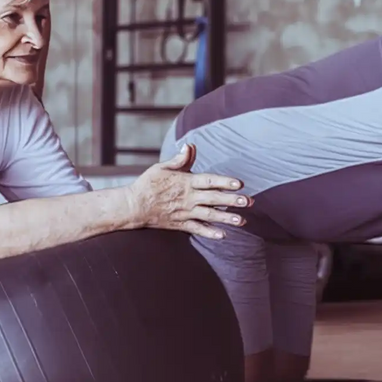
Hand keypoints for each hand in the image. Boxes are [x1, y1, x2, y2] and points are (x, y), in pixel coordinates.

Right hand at [126, 143, 252, 238]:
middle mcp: (188, 198)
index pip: (208, 181)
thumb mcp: (161, 167)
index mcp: (185, 182)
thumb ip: (179, 159)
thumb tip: (190, 146)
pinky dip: (210, 233)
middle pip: (213, 199)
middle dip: (232, 201)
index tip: (239, 184)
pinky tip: (223, 235)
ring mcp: (185, 212)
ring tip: (242, 220)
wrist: (133, 206)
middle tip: (248, 202)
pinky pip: (197, 229)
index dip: (224, 182)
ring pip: (209, 216)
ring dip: (226, 218)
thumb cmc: (147, 184)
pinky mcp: (180, 224)